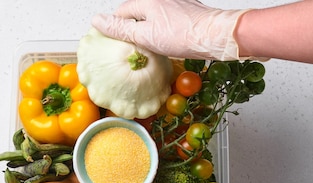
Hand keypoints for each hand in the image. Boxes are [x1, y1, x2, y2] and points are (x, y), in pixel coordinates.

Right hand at [91, 0, 250, 60]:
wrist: (215, 36)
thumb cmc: (183, 36)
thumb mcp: (145, 36)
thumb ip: (120, 29)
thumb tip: (97, 21)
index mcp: (148, 1)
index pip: (121, 12)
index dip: (115, 28)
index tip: (115, 43)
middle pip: (136, 13)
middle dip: (131, 29)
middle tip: (132, 47)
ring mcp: (174, 3)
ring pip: (151, 17)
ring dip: (147, 30)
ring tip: (149, 46)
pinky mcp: (185, 10)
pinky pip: (165, 19)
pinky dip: (161, 29)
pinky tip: (166, 41)